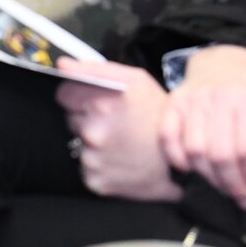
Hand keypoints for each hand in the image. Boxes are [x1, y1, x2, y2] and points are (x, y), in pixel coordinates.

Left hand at [55, 61, 181, 202]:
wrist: (183, 159)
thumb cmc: (159, 117)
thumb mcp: (135, 80)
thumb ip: (94, 69)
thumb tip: (62, 65)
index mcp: (101, 103)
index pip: (63, 95)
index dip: (79, 97)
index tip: (95, 103)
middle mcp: (94, 131)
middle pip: (71, 120)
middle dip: (88, 119)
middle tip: (116, 124)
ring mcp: (93, 159)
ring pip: (78, 144)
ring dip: (94, 143)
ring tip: (120, 142)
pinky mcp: (96, 181)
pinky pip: (86, 168)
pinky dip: (99, 165)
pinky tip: (119, 160)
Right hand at [158, 45, 245, 210]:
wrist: (221, 62)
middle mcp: (218, 98)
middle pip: (222, 155)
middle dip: (234, 185)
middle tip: (244, 199)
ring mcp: (192, 101)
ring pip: (196, 151)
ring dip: (210, 178)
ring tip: (225, 188)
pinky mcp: (173, 104)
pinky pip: (168, 137)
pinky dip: (177, 158)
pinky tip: (192, 170)